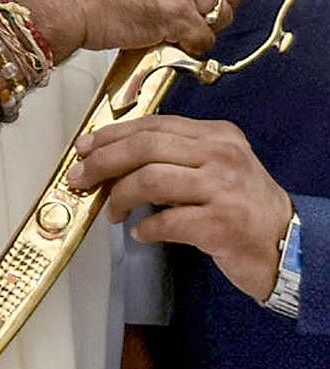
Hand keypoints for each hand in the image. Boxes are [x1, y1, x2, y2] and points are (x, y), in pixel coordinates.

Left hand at [68, 114, 291, 300]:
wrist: (286, 243)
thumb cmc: (243, 207)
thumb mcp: (216, 168)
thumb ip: (175, 158)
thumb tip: (115, 161)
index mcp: (216, 135)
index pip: (154, 125)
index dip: (112, 135)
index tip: (85, 148)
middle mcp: (220, 155)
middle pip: (146, 147)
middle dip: (104, 162)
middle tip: (81, 178)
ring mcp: (222, 188)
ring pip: (151, 180)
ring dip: (120, 197)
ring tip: (111, 212)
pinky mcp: (221, 223)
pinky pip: (168, 221)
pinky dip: (146, 228)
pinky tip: (141, 233)